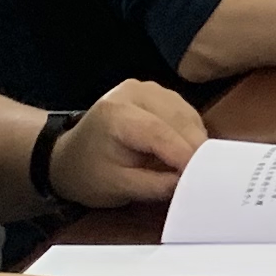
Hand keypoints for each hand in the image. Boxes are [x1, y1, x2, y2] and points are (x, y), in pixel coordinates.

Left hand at [50, 80, 202, 209]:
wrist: (68, 156)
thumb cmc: (88, 174)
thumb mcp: (118, 188)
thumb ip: (155, 186)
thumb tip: (190, 183)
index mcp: (116, 114)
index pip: (160, 133)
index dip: (186, 156)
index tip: (206, 178)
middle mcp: (134, 92)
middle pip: (178, 119)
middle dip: (196, 149)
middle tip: (207, 177)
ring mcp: (147, 88)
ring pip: (186, 113)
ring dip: (196, 140)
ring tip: (196, 166)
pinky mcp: (157, 92)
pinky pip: (184, 112)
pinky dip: (191, 132)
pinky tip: (186, 151)